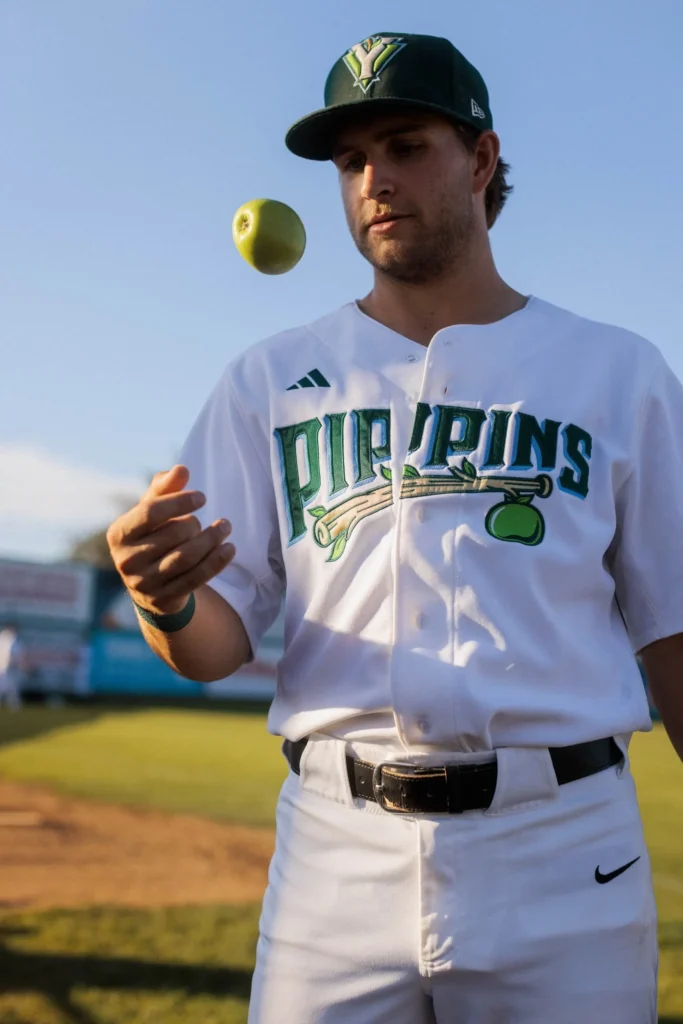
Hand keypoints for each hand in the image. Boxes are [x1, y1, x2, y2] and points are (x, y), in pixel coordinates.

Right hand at [106, 465, 234, 615]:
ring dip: (211, 540)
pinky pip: (196, 578)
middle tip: (203, 521)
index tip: (202, 497)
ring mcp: (144, 583)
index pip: (150, 512)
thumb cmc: (151, 536)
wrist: (147, 584)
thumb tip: (181, 470)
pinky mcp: (163, 599)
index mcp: (118, 534)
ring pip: (186, 557)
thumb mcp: (152, 511)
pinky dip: (216, 562)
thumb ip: (164, 488)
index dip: (179, 501)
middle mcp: (126, 561)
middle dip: (195, 524)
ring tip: (225, 527)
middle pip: (173, 535)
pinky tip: (230, 548)